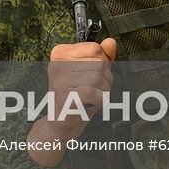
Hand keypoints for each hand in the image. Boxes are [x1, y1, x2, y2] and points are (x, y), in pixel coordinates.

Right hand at [27, 37, 116, 166]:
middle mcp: (58, 64)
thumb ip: (101, 56)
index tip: (93, 75)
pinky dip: (99, 100)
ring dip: (103, 91)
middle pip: (99, 63)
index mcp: (61, 54)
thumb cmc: (76, 98)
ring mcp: (60, 80)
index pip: (94, 48)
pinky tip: (91, 104)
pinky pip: (95, 93)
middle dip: (105, 79)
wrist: (61, 125)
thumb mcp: (89, 73)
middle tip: (94, 90)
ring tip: (93, 98)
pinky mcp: (65, 96)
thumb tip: (111, 42)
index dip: (103, 63)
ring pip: (98, 78)